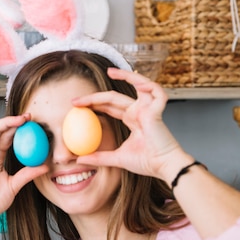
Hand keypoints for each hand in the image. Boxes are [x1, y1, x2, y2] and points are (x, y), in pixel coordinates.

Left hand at [72, 68, 188, 180]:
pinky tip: (138, 84)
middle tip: (75, 100)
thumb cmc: (147, 162)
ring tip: (110, 71)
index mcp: (131, 120)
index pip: (109, 107)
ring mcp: (149, 109)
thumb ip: (98, 157)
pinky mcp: (157, 111)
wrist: (164, 167)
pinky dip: (149, 85)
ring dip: (126, 76)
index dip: (93, 104)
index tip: (75, 106)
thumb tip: (79, 160)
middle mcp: (139, 112)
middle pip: (114, 97)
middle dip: (94, 96)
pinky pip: (157, 92)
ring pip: (139, 85)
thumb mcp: (116, 159)